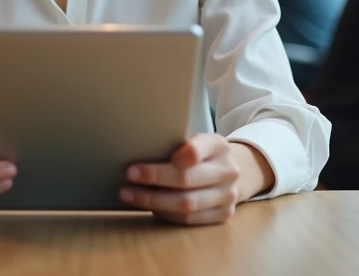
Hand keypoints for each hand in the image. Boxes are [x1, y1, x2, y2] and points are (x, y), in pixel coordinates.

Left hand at [120, 134, 267, 224]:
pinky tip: (149, 207)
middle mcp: (228, 170)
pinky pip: (189, 219)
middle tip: (129, 175)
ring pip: (187, 203)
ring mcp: (228, 195)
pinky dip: (166, 214)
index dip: (171, 156)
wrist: (229, 172)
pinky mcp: (223, 214)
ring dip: (153, 201)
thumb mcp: (195, 139)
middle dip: (154, 178)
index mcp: (218, 146)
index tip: (148, 158)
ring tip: (129, 195)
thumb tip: (136, 146)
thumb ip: (175, 143)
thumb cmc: (201, 153)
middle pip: (186, 179)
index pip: (195, 151)